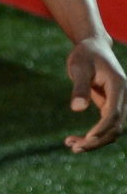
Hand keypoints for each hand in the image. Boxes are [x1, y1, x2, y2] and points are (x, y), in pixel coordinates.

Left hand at [63, 36, 126, 151]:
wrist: (93, 46)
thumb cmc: (85, 54)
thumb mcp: (79, 66)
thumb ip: (79, 86)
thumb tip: (77, 109)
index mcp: (118, 86)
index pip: (114, 113)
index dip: (102, 128)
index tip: (87, 138)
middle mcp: (123, 97)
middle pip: (115, 127)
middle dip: (97, 140)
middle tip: (73, 147)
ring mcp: (118, 103)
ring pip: (112, 130)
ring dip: (95, 141)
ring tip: (71, 146)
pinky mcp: (111, 107)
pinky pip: (106, 126)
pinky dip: (94, 135)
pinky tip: (76, 140)